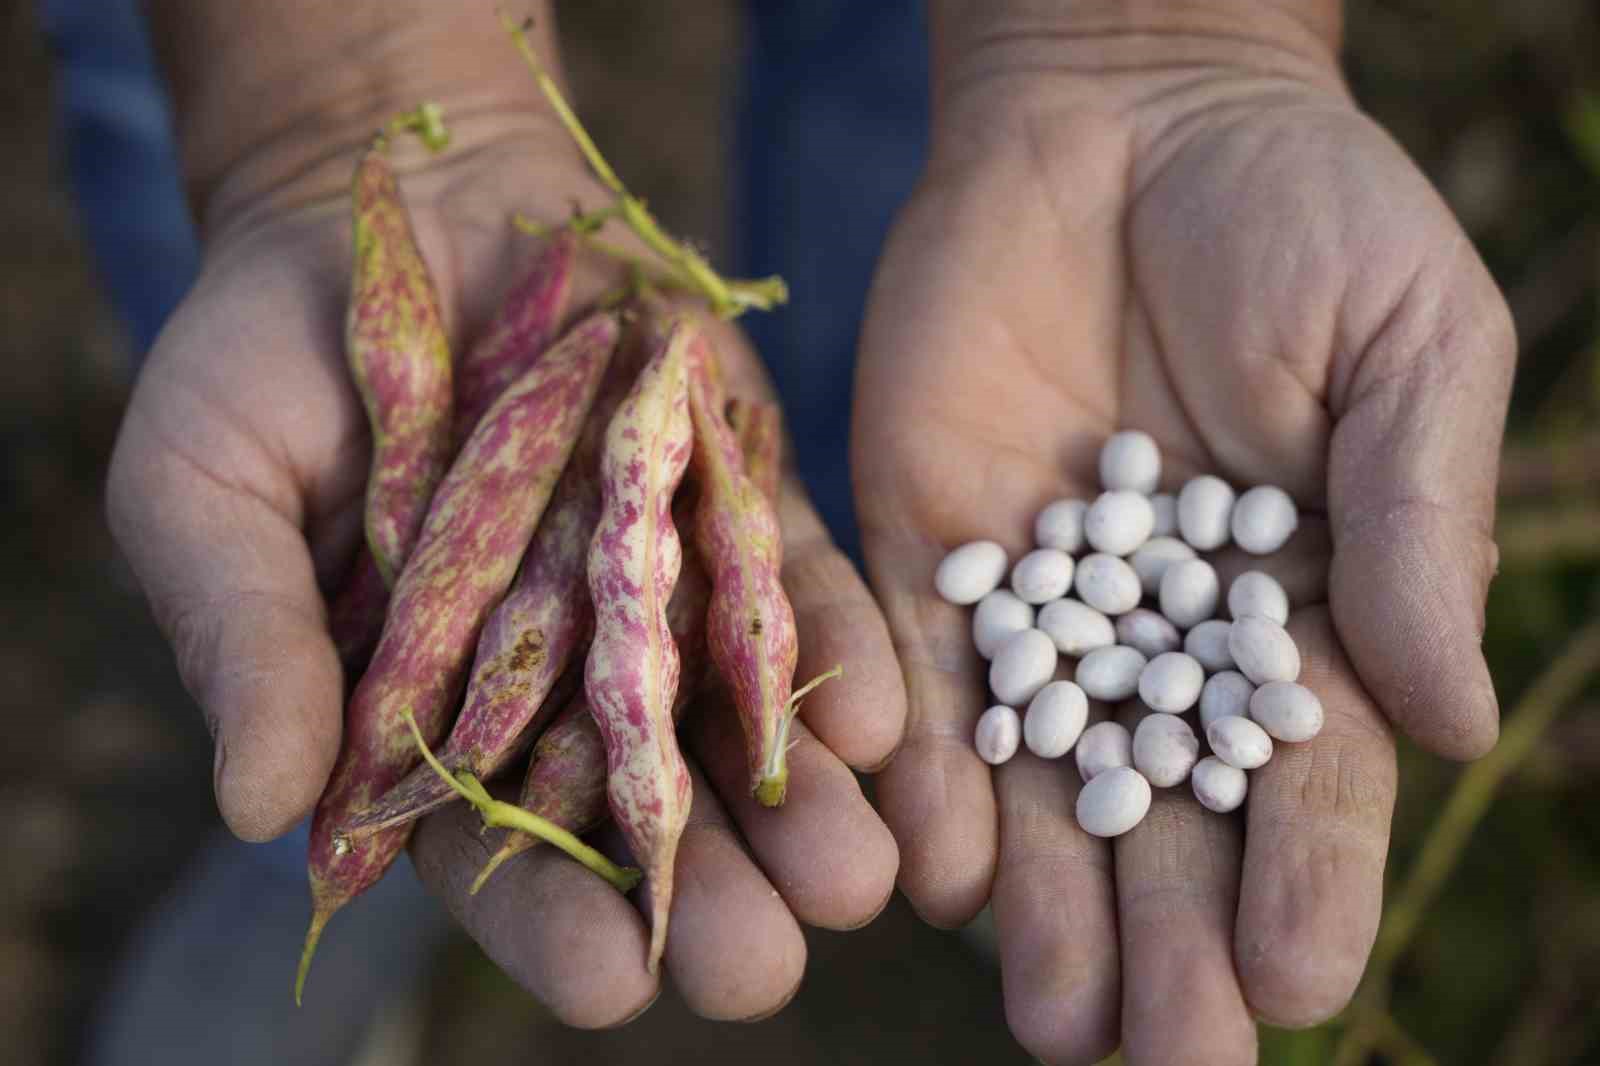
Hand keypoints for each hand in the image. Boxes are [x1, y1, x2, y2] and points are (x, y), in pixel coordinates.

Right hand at [106, 106, 904, 1024]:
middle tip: (766, 965)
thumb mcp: (207, 486)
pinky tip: (880, 724)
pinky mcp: (731, 501)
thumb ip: (243, 639)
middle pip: (642, 812)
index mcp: (425, 711)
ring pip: (737, 724)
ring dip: (804, 805)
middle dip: (709, 894)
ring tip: (861, 879)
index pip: (490, 850)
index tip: (607, 979)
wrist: (393, 195)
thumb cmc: (265, 355)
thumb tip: (258, 812)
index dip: (546, 917)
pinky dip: (833, 653)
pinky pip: (790, 590)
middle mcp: (558, 675)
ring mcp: (656, 589)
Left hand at [853, 12, 1512, 1063]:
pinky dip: (925, 770)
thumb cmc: (1301, 210)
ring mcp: (1036, 603)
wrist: (1122, 112)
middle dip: (1169, 940)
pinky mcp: (923, 548)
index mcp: (1297, 609)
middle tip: (1162, 1060)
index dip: (1306, 880)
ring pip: (1038, 785)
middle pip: (1166, 819)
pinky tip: (931, 866)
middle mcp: (1158, 637)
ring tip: (1054, 1021)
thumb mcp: (1408, 346)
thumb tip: (1453, 725)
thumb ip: (1417, 527)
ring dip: (1043, 903)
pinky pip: (922, 680)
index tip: (1300, 985)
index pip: (1307, 780)